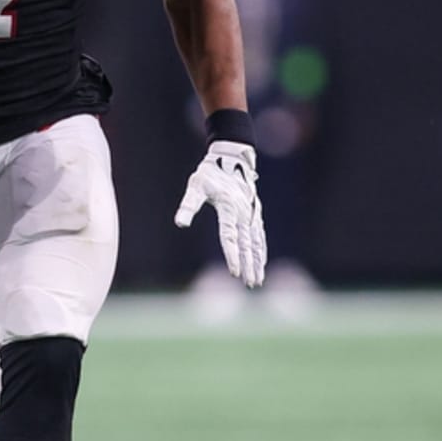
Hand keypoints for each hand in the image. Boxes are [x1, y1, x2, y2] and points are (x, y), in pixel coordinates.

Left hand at [174, 140, 266, 286]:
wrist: (231, 157)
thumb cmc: (210, 173)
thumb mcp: (195, 186)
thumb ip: (188, 205)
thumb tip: (180, 223)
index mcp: (229, 207)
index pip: (230, 236)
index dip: (232, 255)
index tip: (235, 272)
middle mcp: (243, 213)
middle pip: (246, 244)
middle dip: (249, 265)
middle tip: (251, 284)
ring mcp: (250, 213)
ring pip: (256, 242)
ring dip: (257, 261)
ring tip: (257, 281)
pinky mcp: (254, 213)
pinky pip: (259, 235)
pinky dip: (261, 250)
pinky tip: (261, 262)